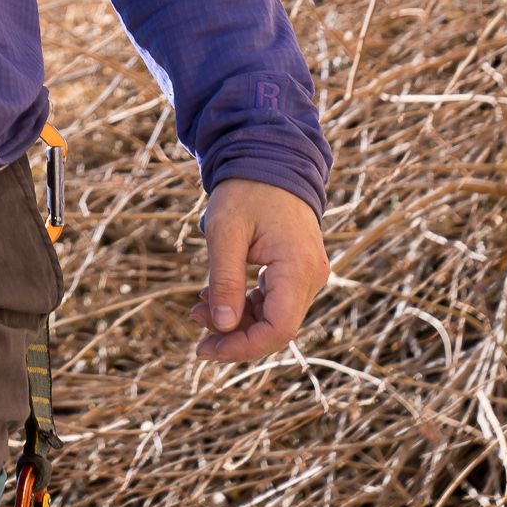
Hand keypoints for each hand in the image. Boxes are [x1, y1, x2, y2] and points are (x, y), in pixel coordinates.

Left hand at [188, 177, 327, 363]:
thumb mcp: (225, 231)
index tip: (206, 348)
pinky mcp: (298, 272)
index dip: (243, 347)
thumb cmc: (246, 190)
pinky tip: (216, 296)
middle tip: (195, 323)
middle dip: (234, 333)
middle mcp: (311, 276)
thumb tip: (221, 326)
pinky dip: (245, 304)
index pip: (278, 329)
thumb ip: (224, 279)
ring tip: (199, 306)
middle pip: (276, 327)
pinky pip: (274, 301)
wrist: (270, 158)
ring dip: (237, 319)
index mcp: (298, 267)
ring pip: (274, 317)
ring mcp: (307, 275)